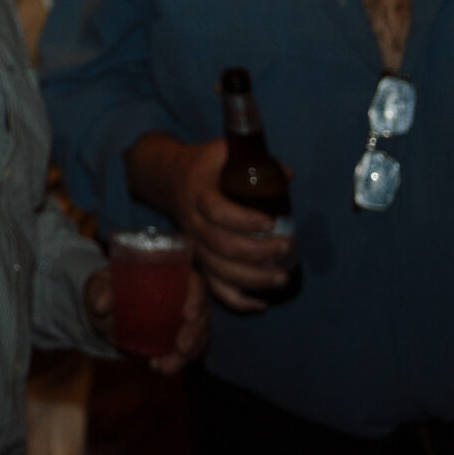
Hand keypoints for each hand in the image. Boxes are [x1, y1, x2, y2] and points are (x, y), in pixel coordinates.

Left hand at [83, 265, 209, 375]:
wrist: (103, 312)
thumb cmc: (105, 290)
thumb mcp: (98, 287)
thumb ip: (99, 291)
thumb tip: (102, 304)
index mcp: (168, 275)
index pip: (194, 282)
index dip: (196, 297)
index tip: (188, 314)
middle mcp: (182, 297)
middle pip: (202, 313)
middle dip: (195, 333)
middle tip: (182, 346)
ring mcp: (183, 320)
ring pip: (198, 337)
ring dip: (187, 355)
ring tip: (166, 366)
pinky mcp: (179, 339)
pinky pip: (187, 352)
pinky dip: (177, 362)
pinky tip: (160, 367)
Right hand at [130, 133, 296, 311]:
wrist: (165, 178)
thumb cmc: (202, 165)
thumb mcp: (222, 151)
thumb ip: (256, 160)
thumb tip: (288, 175)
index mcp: (199, 195)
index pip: (217, 211)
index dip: (244, 220)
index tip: (270, 222)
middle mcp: (193, 223)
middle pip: (222, 246)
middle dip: (258, 251)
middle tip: (286, 246)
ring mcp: (195, 245)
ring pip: (219, 271)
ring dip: (253, 278)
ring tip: (282, 276)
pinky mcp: (198, 260)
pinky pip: (214, 287)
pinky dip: (237, 301)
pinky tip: (262, 304)